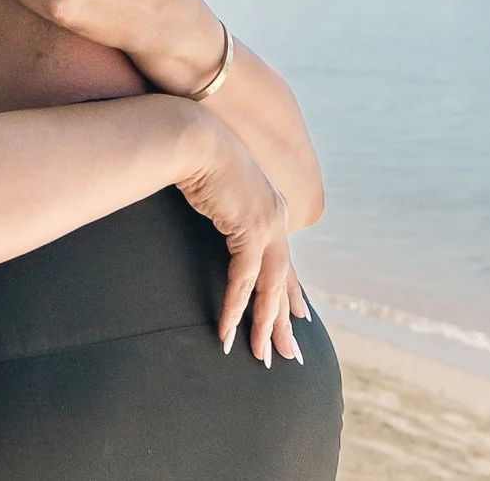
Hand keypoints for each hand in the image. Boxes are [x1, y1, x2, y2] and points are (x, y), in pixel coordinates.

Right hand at [177, 112, 309, 366]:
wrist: (190, 133)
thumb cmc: (192, 151)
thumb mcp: (213, 184)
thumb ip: (220, 202)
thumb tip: (209, 209)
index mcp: (270, 206)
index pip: (282, 260)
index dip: (291, 291)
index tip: (299, 316)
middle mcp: (277, 216)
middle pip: (283, 280)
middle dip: (283, 321)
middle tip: (289, 354)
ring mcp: (268, 223)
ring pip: (270, 287)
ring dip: (262, 325)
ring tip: (261, 356)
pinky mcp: (251, 228)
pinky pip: (244, 279)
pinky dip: (235, 307)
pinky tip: (227, 331)